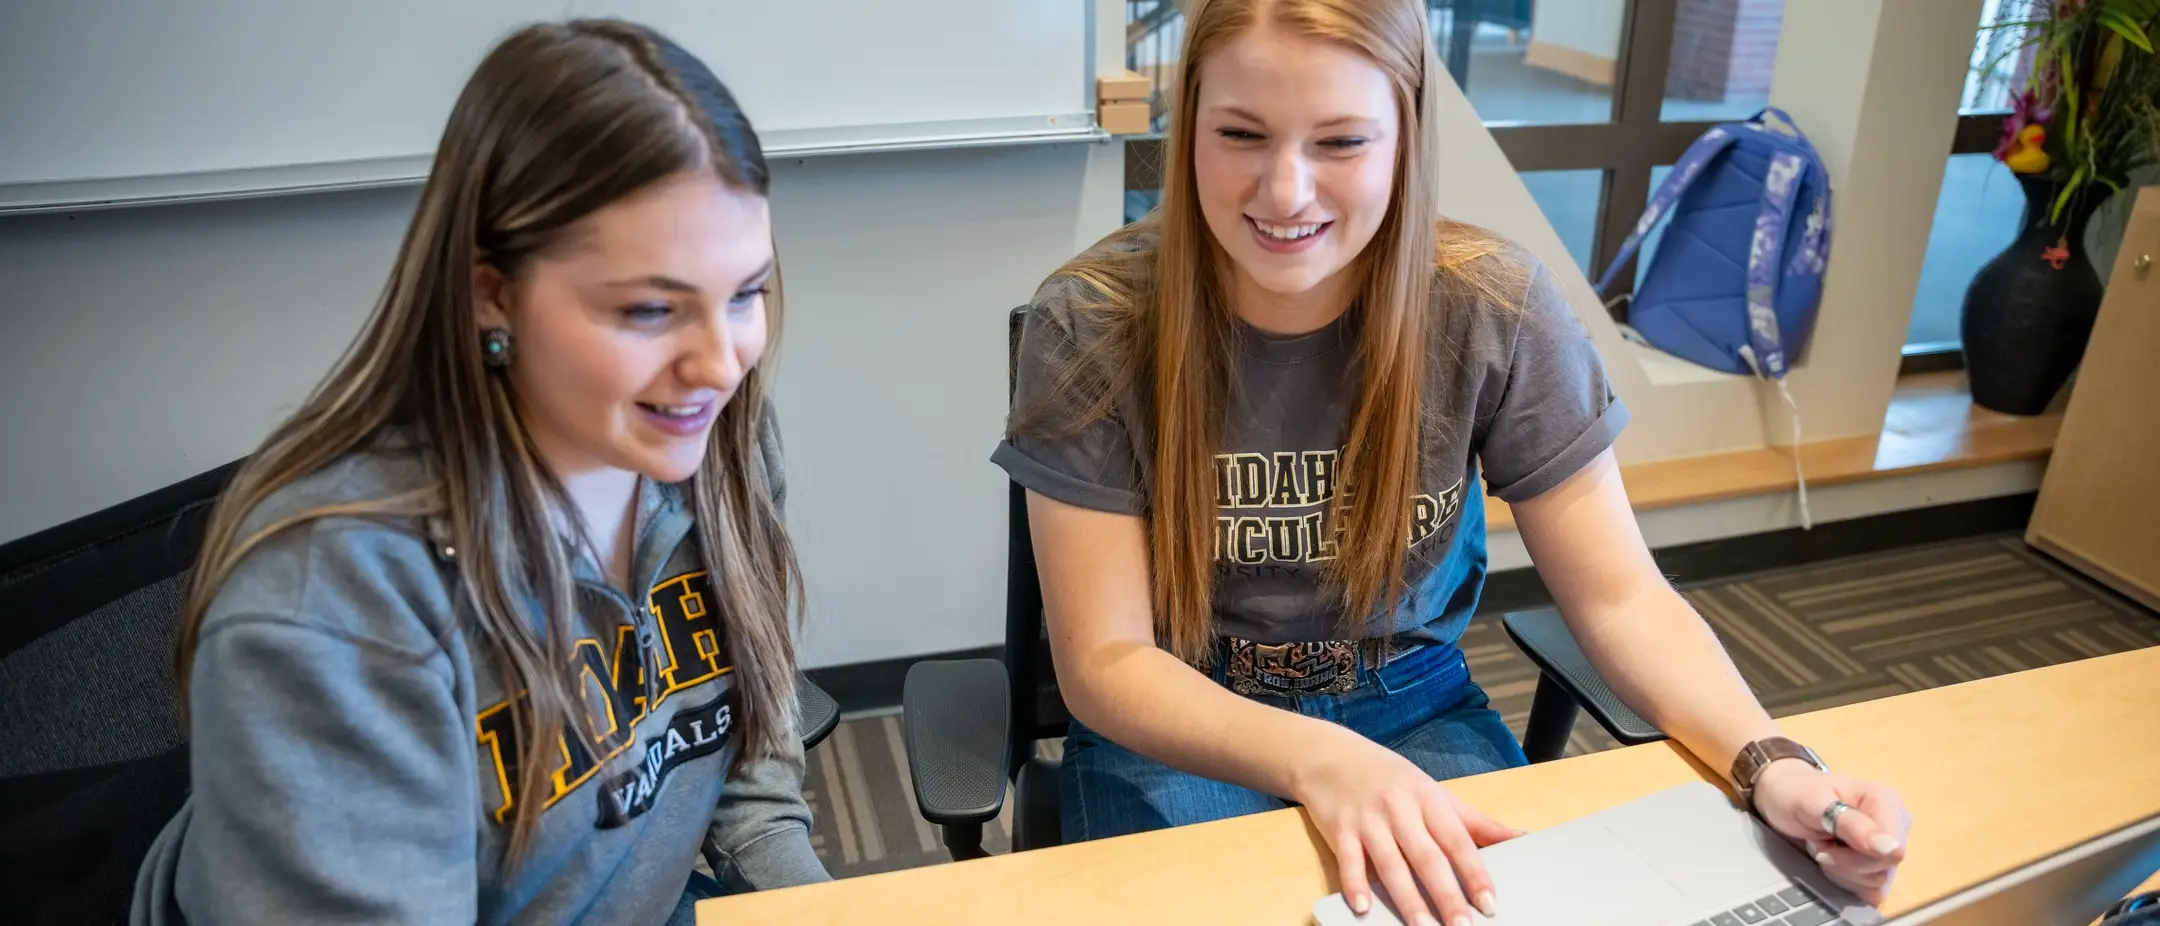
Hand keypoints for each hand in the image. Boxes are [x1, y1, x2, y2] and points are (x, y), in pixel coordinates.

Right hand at [1297, 736, 1525, 925]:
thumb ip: (1476, 822)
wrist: (1328, 754)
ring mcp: (1368, 819)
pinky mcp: (1339, 828)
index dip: (1474, 873)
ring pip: (1391, 864)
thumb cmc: (1390, 778)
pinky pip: (1348, 860)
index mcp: (1429, 799)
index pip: (1456, 841)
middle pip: (1426, 857)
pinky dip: (1355, 883)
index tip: (1489, 903)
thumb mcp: (1435, 792)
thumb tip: (1524, 838)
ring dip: (1407, 898)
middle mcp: (1400, 808)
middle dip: (1446, 894)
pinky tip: (1363, 908)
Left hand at [1751, 759, 1913, 905]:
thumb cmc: (1794, 792)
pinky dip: (1846, 881)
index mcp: (1887, 801)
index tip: (1825, 844)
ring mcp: (1888, 846)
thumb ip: (1852, 824)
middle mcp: (1896, 823)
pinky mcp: (1878, 864)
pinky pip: (1871, 890)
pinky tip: (1831, 861)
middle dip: (1844, 864)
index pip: (1892, 852)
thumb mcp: (1813, 803)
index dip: (1856, 858)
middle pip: (1884, 870)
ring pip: (1876, 883)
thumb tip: (1891, 849)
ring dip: (1842, 871)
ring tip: (1824, 847)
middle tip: (1820, 843)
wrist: (1780, 796)